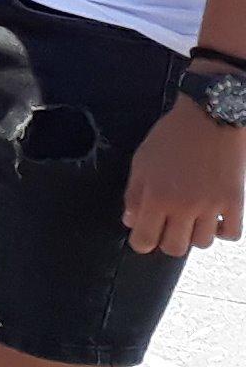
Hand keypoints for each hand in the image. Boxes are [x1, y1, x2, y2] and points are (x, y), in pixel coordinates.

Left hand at [125, 94, 245, 256]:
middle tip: (167, 228)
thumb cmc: (172, 137)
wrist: (210, 118)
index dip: (141, 242)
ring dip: (193, 235)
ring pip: (202, 244)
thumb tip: (130, 220)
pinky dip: (221, 232)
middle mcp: (184, 207)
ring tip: (190, 219)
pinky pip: (231, 234)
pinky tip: (213, 220)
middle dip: (166, 242)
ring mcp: (212, 207)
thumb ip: (134, 193)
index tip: (143, 237)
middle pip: (174, 248)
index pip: (145, 239)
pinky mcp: (235, 203)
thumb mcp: (142, 161)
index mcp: (157, 196)